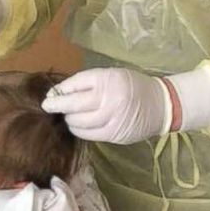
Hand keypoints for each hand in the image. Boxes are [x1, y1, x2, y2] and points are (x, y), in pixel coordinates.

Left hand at [42, 68, 172, 143]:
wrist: (161, 104)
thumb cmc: (133, 86)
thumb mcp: (113, 75)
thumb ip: (89, 83)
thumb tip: (61, 92)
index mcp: (108, 79)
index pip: (75, 84)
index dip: (60, 91)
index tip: (50, 95)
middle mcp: (109, 99)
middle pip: (73, 104)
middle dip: (57, 106)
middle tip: (49, 107)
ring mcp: (111, 119)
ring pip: (78, 122)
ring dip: (69, 119)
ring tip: (68, 116)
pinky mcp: (113, 134)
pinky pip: (88, 134)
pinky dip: (79, 130)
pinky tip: (78, 125)